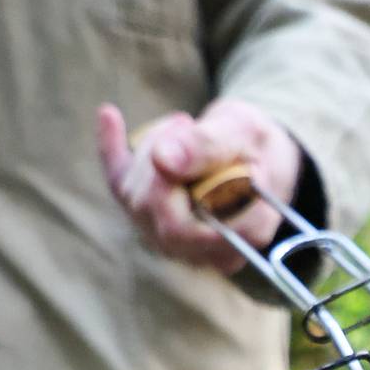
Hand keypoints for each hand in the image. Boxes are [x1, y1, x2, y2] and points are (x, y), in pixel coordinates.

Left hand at [96, 99, 301, 273]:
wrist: (260, 155)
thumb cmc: (259, 146)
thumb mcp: (245, 134)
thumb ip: (210, 147)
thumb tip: (163, 160)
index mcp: (236, 239)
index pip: (178, 226)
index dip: (168, 178)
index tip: (186, 128)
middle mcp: (203, 253)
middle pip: (151, 210)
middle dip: (158, 155)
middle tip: (187, 122)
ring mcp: (174, 242)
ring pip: (133, 197)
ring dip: (148, 149)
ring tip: (183, 126)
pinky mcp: (153, 219)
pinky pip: (120, 186)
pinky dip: (112, 147)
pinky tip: (109, 116)